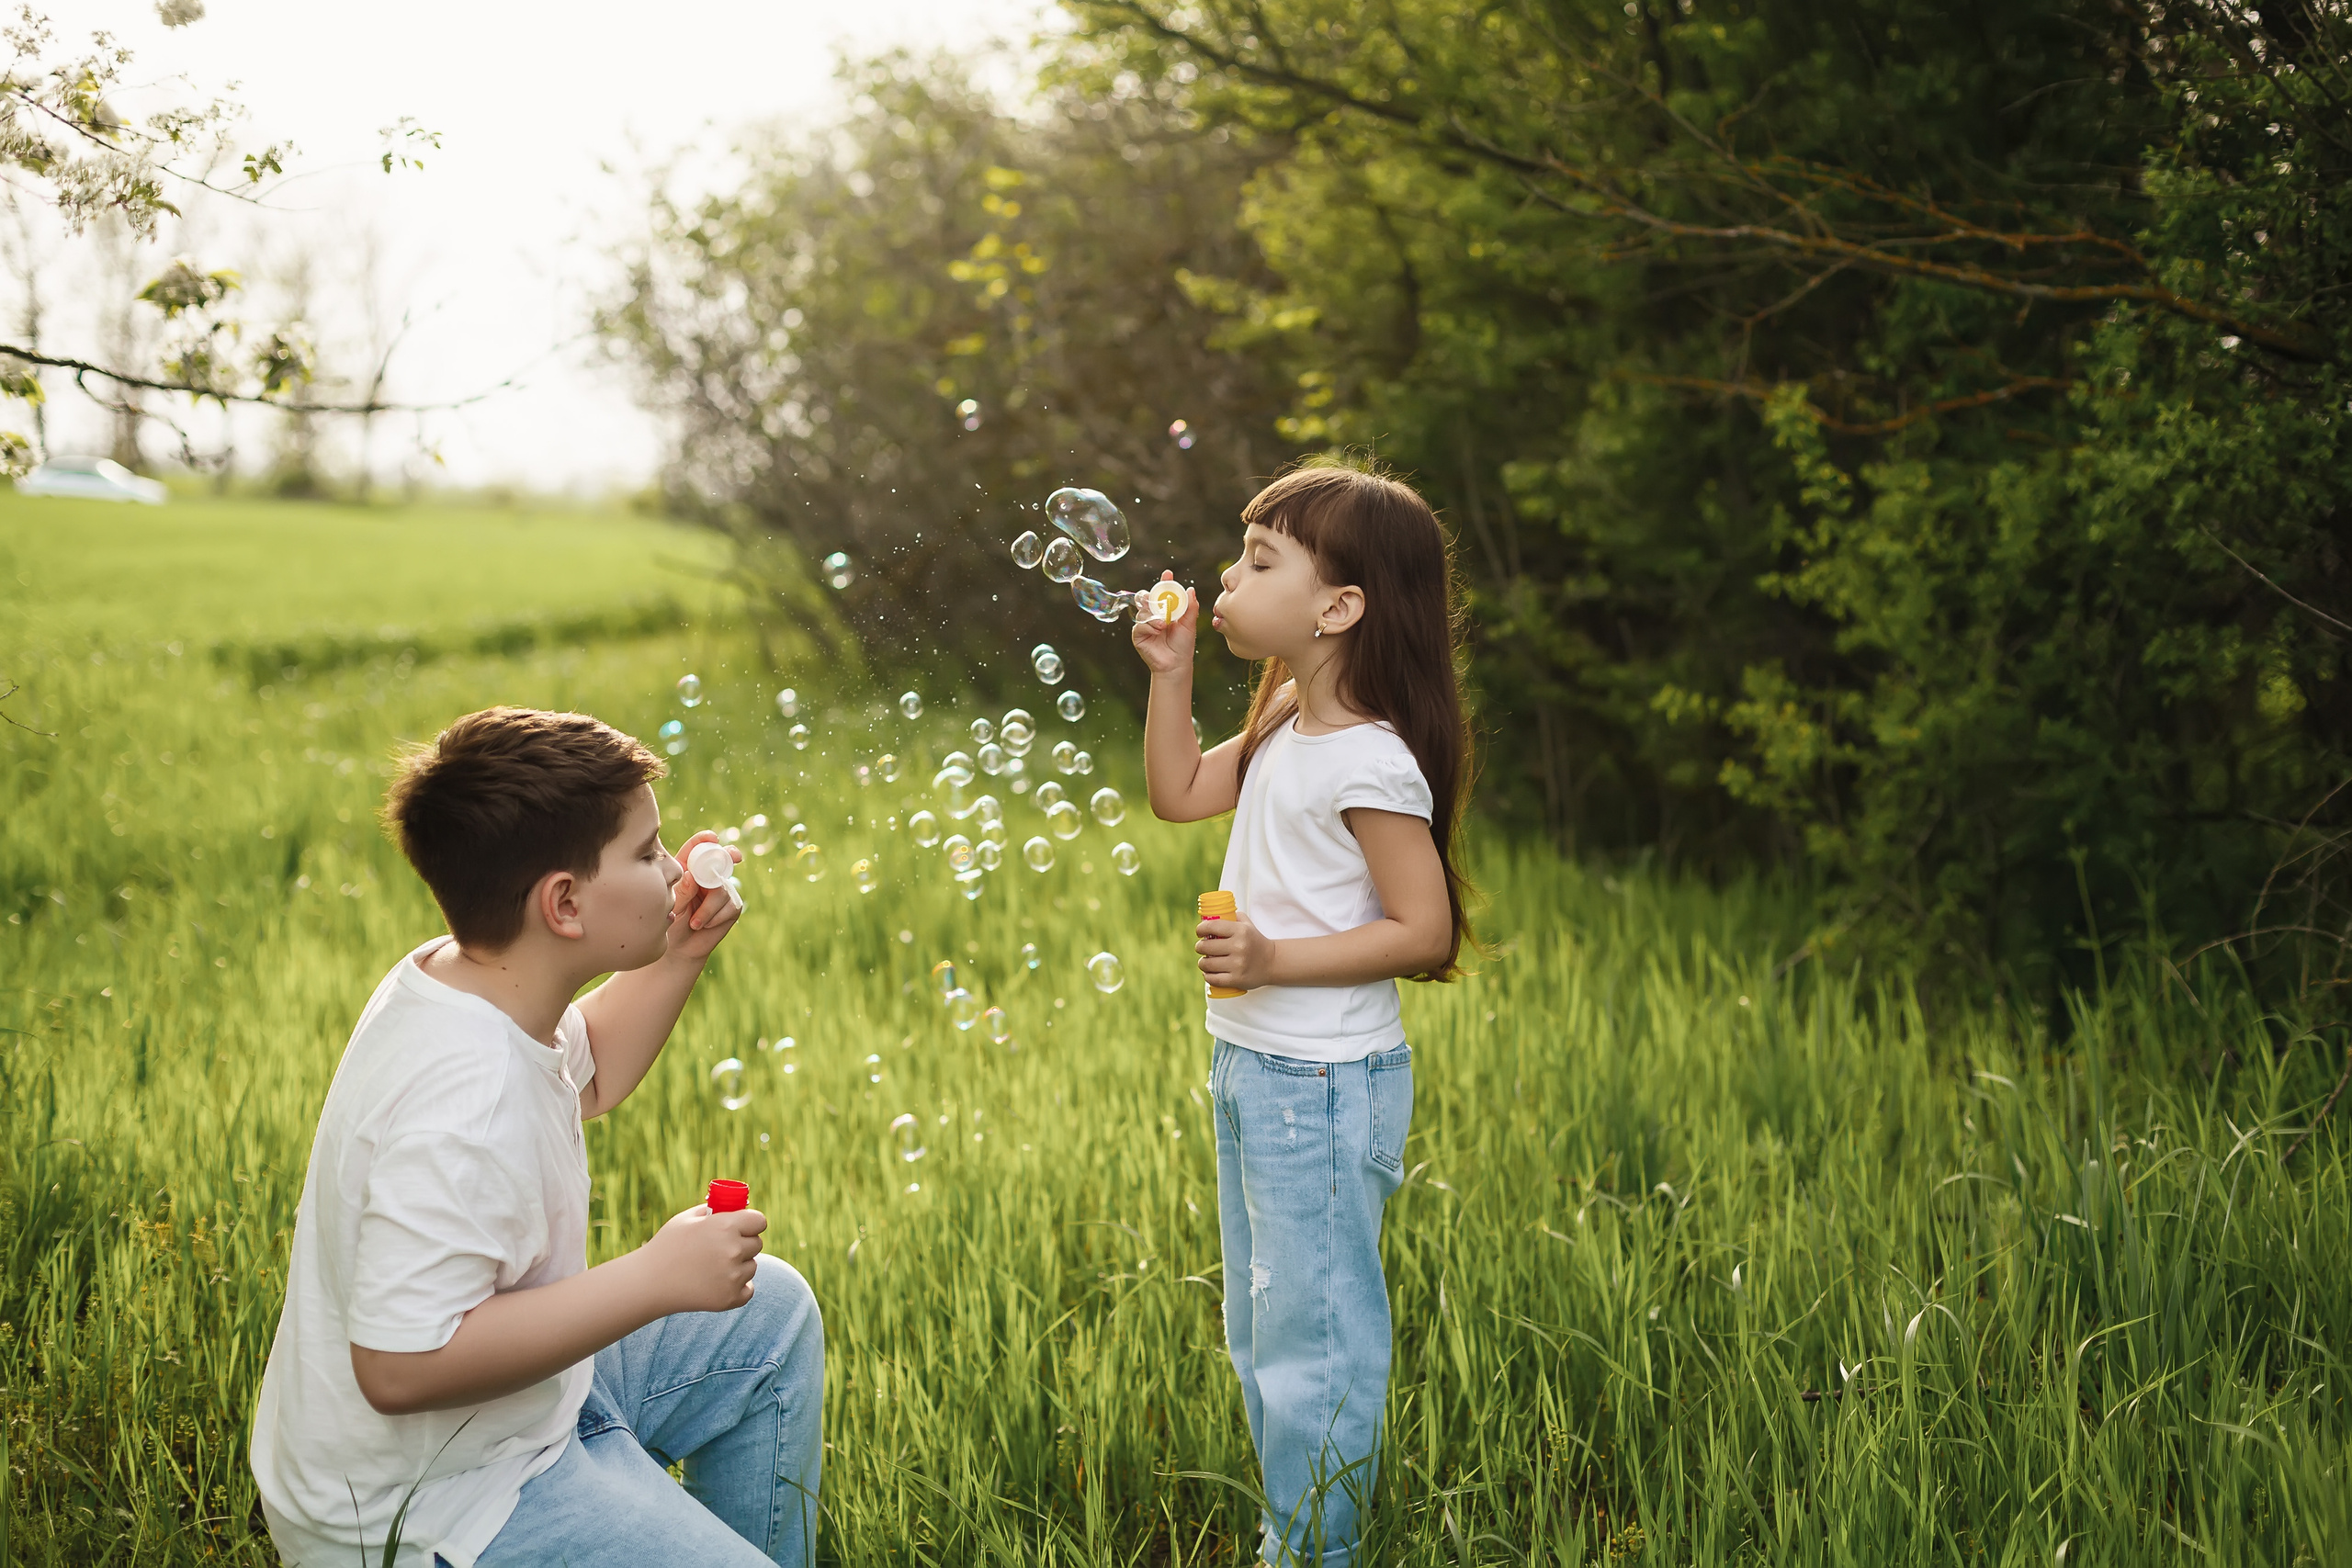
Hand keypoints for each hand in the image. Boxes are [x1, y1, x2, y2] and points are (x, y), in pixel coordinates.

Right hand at [635, 1202, 765, 1312]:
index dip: (752, 1224)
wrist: (648, 1283)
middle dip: (744, 1244)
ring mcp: (732, 1276)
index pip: (759, 1221)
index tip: (745, 1228)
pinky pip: (748, 1289)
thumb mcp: (686, 1219)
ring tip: (711, 1268)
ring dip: (739, 1266)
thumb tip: (735, 1208)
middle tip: (721, 1250)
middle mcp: (732, 1250)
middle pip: (757, 1244)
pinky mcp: (729, 1298)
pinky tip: (719, 1283)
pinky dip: (738, 1288)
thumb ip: (713, 1211)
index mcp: (724, 1226)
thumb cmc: (666, 1247)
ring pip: (752, 1267)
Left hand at [665, 830, 743, 964]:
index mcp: (688, 870)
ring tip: (694, 922)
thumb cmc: (670, 922)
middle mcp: (706, 877)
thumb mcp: (672, 905)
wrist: (680, 948)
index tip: (712, 838)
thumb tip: (692, 876)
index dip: (705, 841)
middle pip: (721, 859)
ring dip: (708, 909)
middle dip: (729, 855)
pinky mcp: (732, 906)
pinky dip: (715, 917)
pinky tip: (705, 925)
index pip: (696, 849)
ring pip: (722, 889)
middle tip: (734, 856)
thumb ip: (682, 891)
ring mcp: (721, 890)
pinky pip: (730, 905)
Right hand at [1131, 570, 1197, 676]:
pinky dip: (1149, 626)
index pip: (1163, 592)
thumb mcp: (1189, 624)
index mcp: (1166, 609)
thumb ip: (1190, 607)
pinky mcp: (1138, 635)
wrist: (1176, 663)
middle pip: (1146, 597)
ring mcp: (1145, 624)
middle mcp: (1153, 614)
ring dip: (1154, 616)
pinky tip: (1157, 631)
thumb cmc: (1183, 644)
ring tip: (1163, 625)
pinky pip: (1140, 624)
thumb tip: (1191, 590)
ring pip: (1143, 611)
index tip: (1168, 574)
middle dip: (1149, 595)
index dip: (1164, 582)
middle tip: (1156, 599)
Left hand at [1197, 910, 1275, 990]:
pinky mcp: (1237, 980)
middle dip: (1200, 947)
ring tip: (1205, 961)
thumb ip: (1232, 916)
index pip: (1211, 926)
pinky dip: (1208, 976)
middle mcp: (1239, 947)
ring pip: (1206, 964)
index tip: (1200, 932)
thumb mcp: (1247, 925)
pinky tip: (1209, 973)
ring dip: (1202, 962)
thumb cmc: (1255, 942)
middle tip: (1202, 947)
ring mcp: (1238, 965)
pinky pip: (1213, 979)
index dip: (1200, 929)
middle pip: (1205, 946)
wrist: (1272, 962)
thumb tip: (1212, 914)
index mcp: (1240, 931)